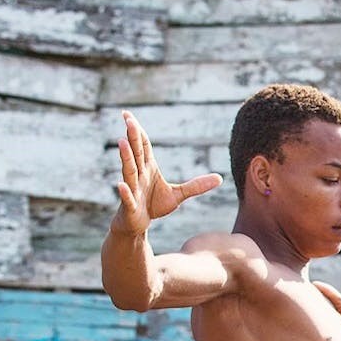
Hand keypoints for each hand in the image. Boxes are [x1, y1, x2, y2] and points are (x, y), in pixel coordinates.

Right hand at [114, 111, 222, 234]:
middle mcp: (139, 176)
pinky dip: (124, 191)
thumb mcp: (178, 194)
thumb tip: (220, 178)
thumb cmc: (154, 206)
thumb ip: (196, 185)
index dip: (138, 131)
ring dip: (126, 157)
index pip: (143, 146)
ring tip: (122, 142)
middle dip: (132, 137)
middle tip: (128, 120)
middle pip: (136, 153)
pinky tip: (120, 185)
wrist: (138, 225)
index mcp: (148, 169)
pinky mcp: (130, 206)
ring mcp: (133, 190)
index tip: (128, 115)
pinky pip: (127, 198)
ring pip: (130, 171)